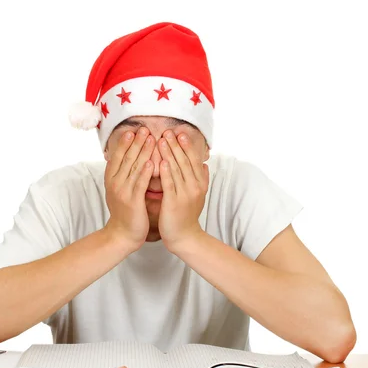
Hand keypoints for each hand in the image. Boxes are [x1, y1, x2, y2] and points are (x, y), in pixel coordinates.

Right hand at [104, 127, 154, 251]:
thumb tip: (128, 159)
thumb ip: (123, 175)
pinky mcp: (132, 201)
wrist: (122, 234)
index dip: (125, 143)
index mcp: (111, 179)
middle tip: (145, 129)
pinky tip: (152, 162)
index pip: (118, 156)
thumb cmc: (125, 211)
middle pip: (126, 158)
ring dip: (143, 152)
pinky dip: (145, 172)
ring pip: (133, 168)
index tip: (134, 130)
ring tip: (151, 139)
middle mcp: (115, 183)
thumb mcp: (119, 190)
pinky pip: (139, 183)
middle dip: (136, 142)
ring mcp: (122, 192)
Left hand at [158, 131, 208, 251]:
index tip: (180, 133)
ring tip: (162, 140)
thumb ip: (202, 179)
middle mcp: (195, 186)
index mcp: (200, 183)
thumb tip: (205, 164)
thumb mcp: (198, 195)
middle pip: (185, 161)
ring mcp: (185, 194)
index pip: (194, 160)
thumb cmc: (187, 215)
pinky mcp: (174, 202)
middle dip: (177, 145)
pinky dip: (166, 172)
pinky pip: (170, 184)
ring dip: (169, 153)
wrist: (185, 237)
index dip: (187, 146)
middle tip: (168, 131)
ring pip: (177, 170)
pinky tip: (161, 161)